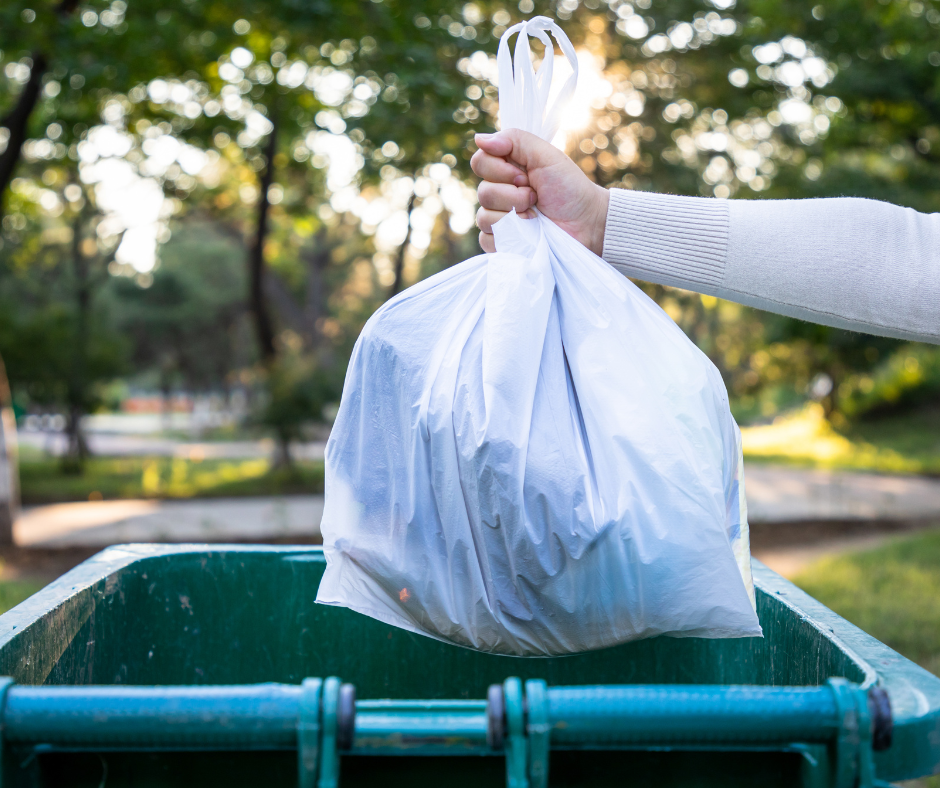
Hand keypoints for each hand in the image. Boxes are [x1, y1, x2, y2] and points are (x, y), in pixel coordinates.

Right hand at [471, 129, 609, 255]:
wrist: (586, 223)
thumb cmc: (569, 188)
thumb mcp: (546, 155)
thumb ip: (514, 140)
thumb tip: (479, 139)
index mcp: (506, 169)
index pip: (479, 162)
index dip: (500, 170)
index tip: (526, 176)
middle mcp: (499, 193)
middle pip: (483, 192)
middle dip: (513, 195)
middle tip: (535, 197)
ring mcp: (499, 220)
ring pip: (484, 218)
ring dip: (514, 217)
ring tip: (535, 216)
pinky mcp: (502, 244)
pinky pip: (487, 241)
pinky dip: (508, 238)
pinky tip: (528, 234)